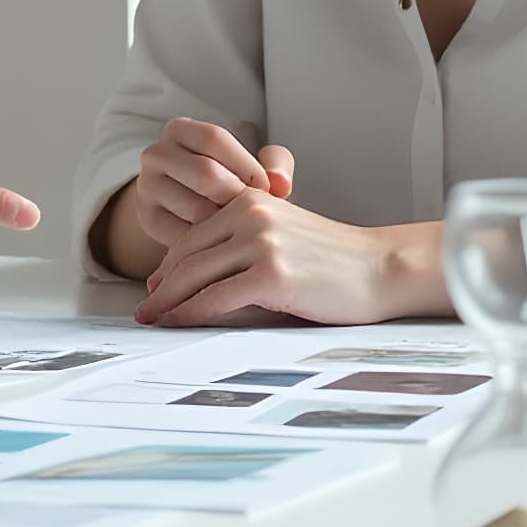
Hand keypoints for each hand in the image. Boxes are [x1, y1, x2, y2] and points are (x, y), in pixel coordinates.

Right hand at [132, 118, 293, 250]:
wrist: (194, 212)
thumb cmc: (231, 184)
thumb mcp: (254, 167)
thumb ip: (276, 165)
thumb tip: (280, 182)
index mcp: (180, 130)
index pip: (214, 139)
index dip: (245, 164)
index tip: (267, 187)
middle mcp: (156, 154)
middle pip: (203, 173)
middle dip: (235, 197)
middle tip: (252, 212)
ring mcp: (147, 187)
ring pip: (195, 208)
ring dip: (225, 223)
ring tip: (239, 226)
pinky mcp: (148, 219)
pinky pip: (185, 235)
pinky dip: (210, 242)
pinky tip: (223, 241)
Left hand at [135, 154, 435, 326]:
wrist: (381, 268)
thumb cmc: (335, 260)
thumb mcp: (283, 235)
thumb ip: (243, 243)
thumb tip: (197, 275)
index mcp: (249, 202)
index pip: (195, 235)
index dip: (170, 264)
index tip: (156, 286)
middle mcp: (250, 215)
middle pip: (188, 254)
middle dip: (162, 285)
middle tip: (145, 308)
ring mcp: (260, 243)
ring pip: (195, 276)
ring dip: (168, 302)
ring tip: (152, 319)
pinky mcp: (271, 274)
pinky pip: (216, 299)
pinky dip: (191, 314)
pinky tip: (179, 325)